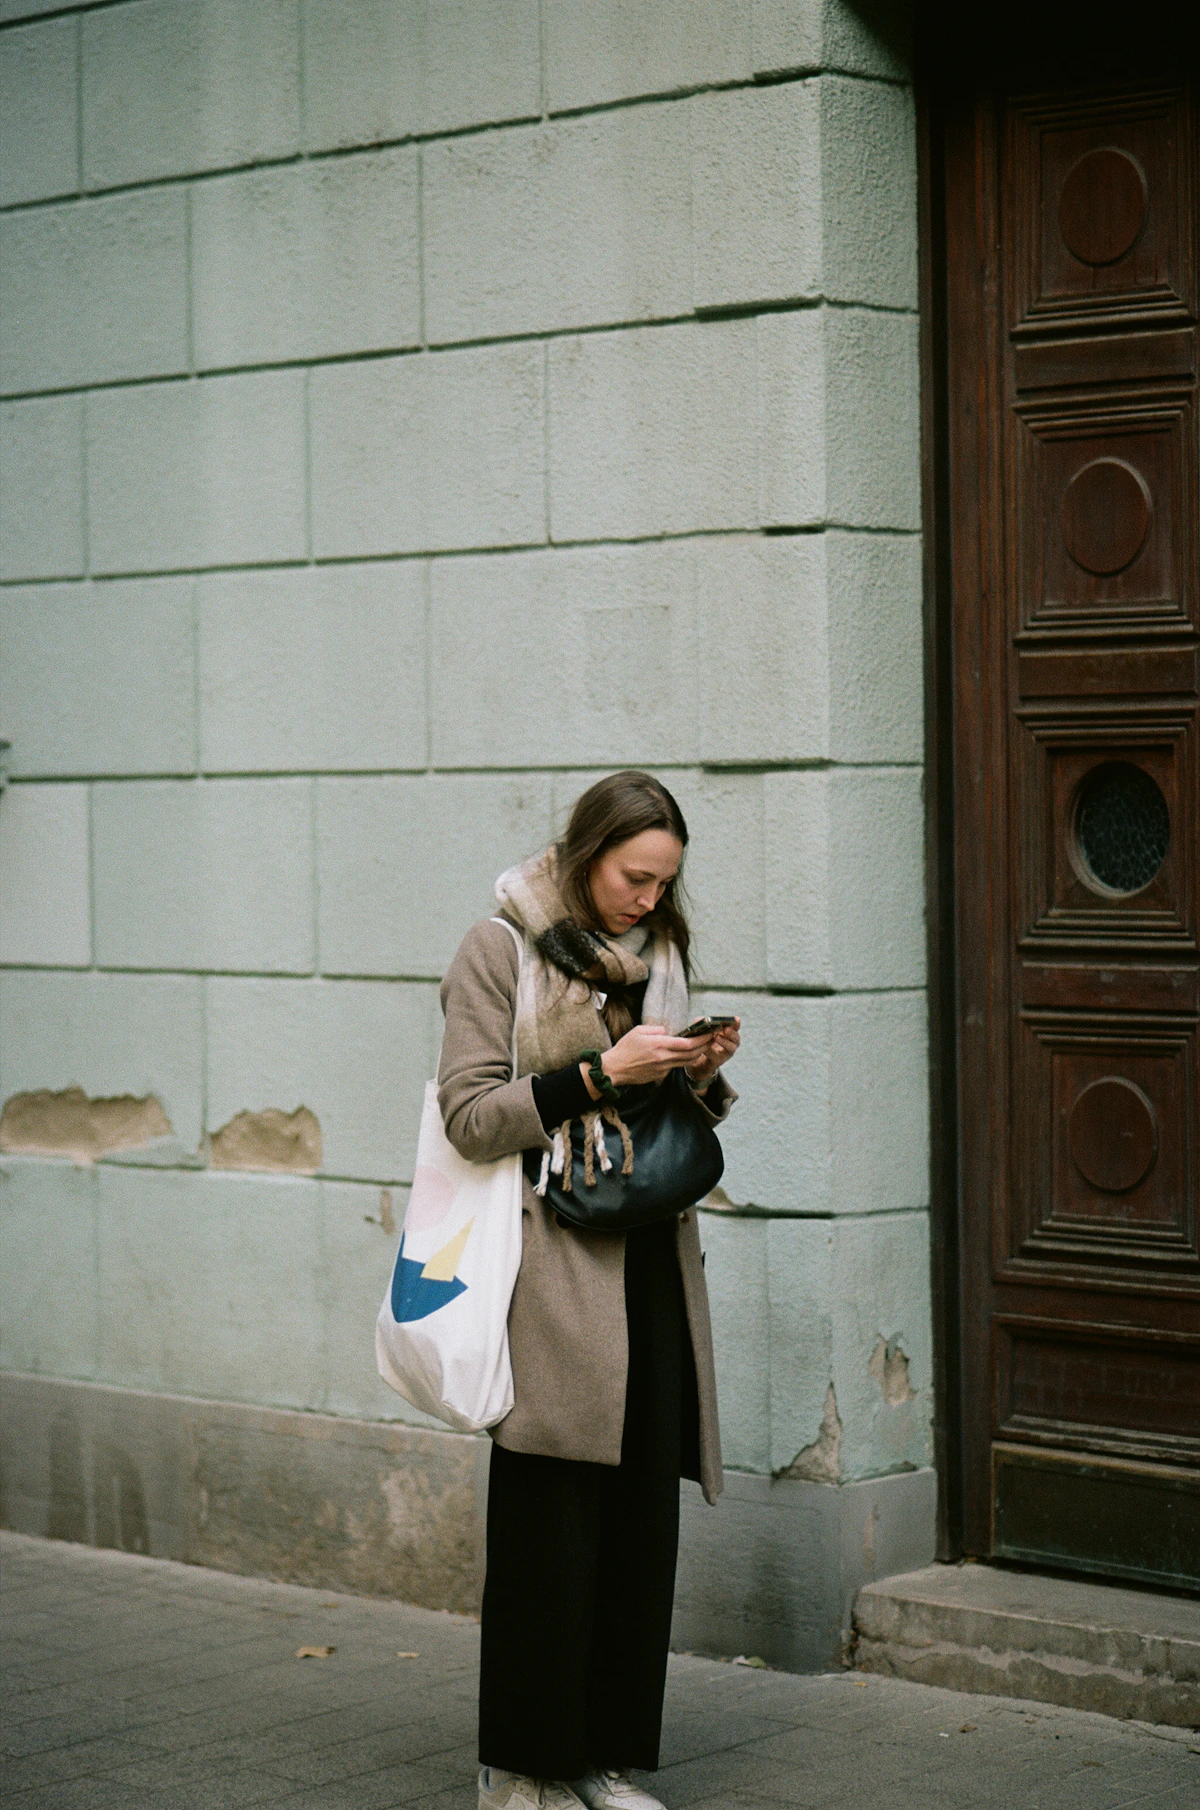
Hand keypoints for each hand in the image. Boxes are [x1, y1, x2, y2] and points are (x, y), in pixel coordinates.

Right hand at [580, 1023, 716, 1095]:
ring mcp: (663, 1069)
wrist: (614, 1069)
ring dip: (697, 1054)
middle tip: (712, 1038)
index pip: (687, 1044)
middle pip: (692, 1054)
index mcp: (659, 1045)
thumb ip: (656, 1029)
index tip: (709, 1033)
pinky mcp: (660, 1076)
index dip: (701, 1039)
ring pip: (686, 1062)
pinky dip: (682, 1060)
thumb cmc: (625, 1048)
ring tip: (703, 1046)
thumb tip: (668, 1032)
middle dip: (704, 1046)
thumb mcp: (638, 1031)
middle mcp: (664, 1058)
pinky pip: (675, 1067)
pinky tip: (682, 1054)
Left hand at [682, 1017, 740, 1090]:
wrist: (697, 1057)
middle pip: (736, 1038)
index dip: (736, 1023)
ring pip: (731, 1048)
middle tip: (725, 1029)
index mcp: (728, 1033)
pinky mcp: (718, 1061)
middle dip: (732, 1033)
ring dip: (724, 1042)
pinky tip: (705, 1048)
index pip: (735, 1027)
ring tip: (716, 1037)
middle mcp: (731, 1042)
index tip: (736, 1019)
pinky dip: (711, 1051)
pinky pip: (716, 1056)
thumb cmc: (701, 1039)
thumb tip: (703, 1020)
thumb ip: (701, 1022)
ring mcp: (726, 1053)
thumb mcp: (700, 1029)